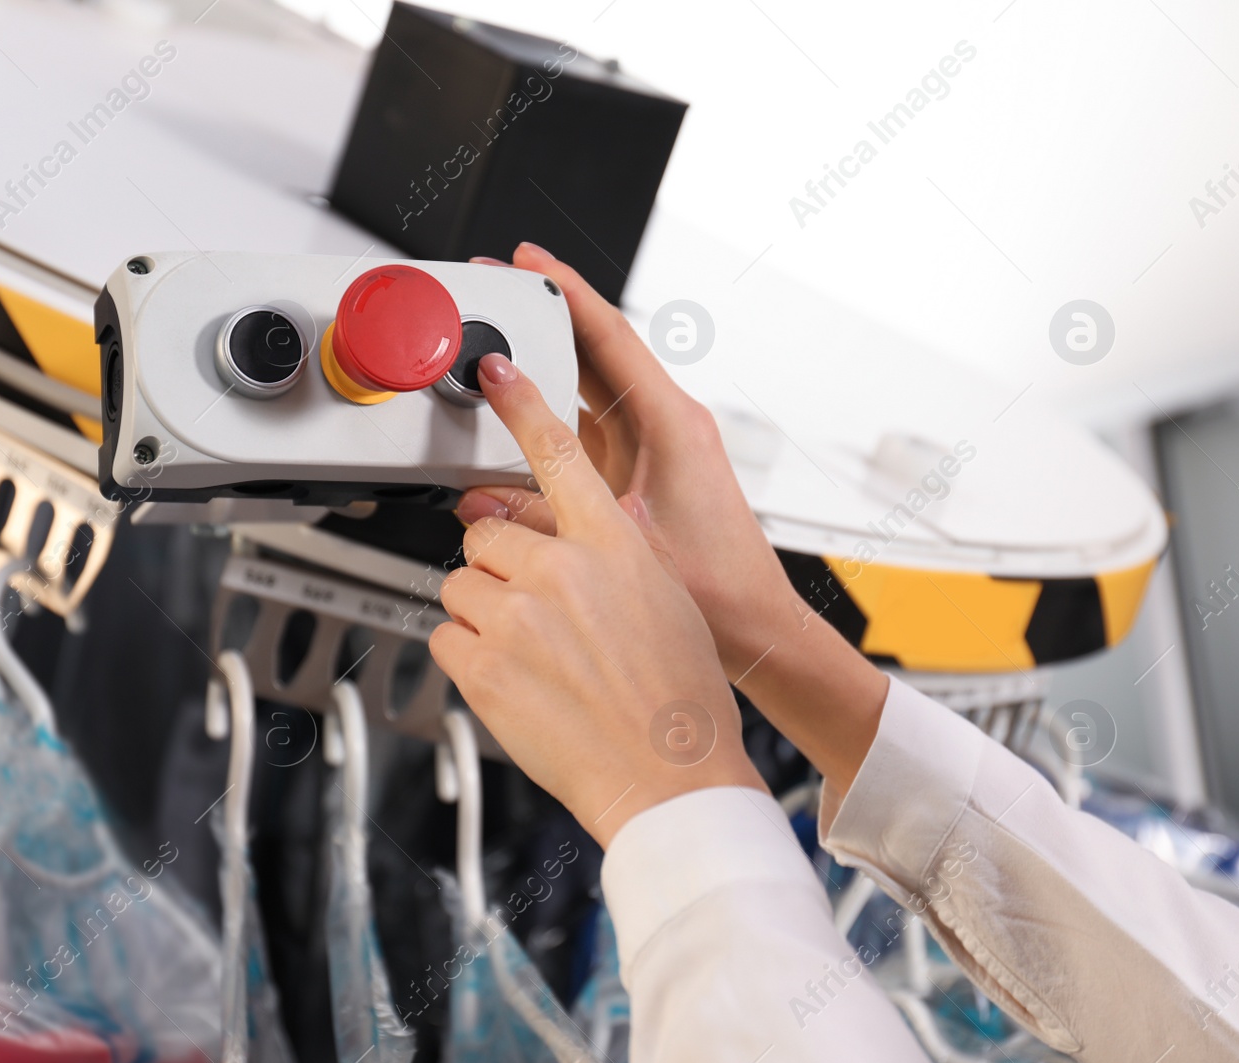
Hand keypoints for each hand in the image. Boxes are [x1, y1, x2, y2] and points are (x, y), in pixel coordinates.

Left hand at [429, 354, 766, 847]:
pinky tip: (516, 682)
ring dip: (484, 615)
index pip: (557, 454)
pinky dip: (469, 658)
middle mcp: (560, 571)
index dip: (522, 403)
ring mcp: (516, 618)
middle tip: (540, 617)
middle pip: (487, 536)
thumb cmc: (680, 701)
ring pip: (461, 587)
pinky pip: (447, 638)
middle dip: (502, 571)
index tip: (494, 371)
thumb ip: (607, 557)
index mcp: (612, 545)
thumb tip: (570, 543)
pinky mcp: (482, 666)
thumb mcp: (663, 600)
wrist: (671, 780)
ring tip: (533, 657)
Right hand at [459, 244, 887, 799]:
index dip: (564, 290)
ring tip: (502, 345)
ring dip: (549, 365)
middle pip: (597, 350)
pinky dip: (555, 416)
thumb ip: (542, 517)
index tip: (528, 259)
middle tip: (499, 290)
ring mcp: (656, 447)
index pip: (609, 334)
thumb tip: (482, 500)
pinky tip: (522, 419)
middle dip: (546, 317)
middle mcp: (668, 425)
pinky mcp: (645, 474)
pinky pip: (590, 429)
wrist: (756, 627)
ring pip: (591, 388)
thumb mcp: (617, 544)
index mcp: (672, 423)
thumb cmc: (718, 588)